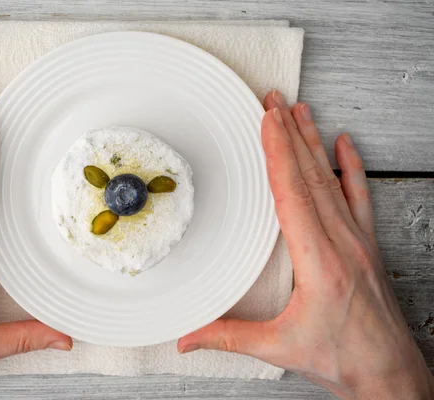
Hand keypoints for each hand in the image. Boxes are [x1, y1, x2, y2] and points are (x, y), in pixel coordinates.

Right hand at [178, 90, 433, 398]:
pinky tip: (345, 144)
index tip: (268, 122)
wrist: (389, 374)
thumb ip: (228, 337)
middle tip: (275, 102)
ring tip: (302, 111)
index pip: (292, 194)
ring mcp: (358, 241)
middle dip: (290, 134)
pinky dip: (351, 167)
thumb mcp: (279, 348)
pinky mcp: (367, 245)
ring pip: (333, 180)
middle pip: (311, 177)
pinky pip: (359, 197)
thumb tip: (186, 337)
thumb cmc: (342, 358)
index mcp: (318, 262)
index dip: (278, 154)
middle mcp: (342, 243)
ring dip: (314, 143)